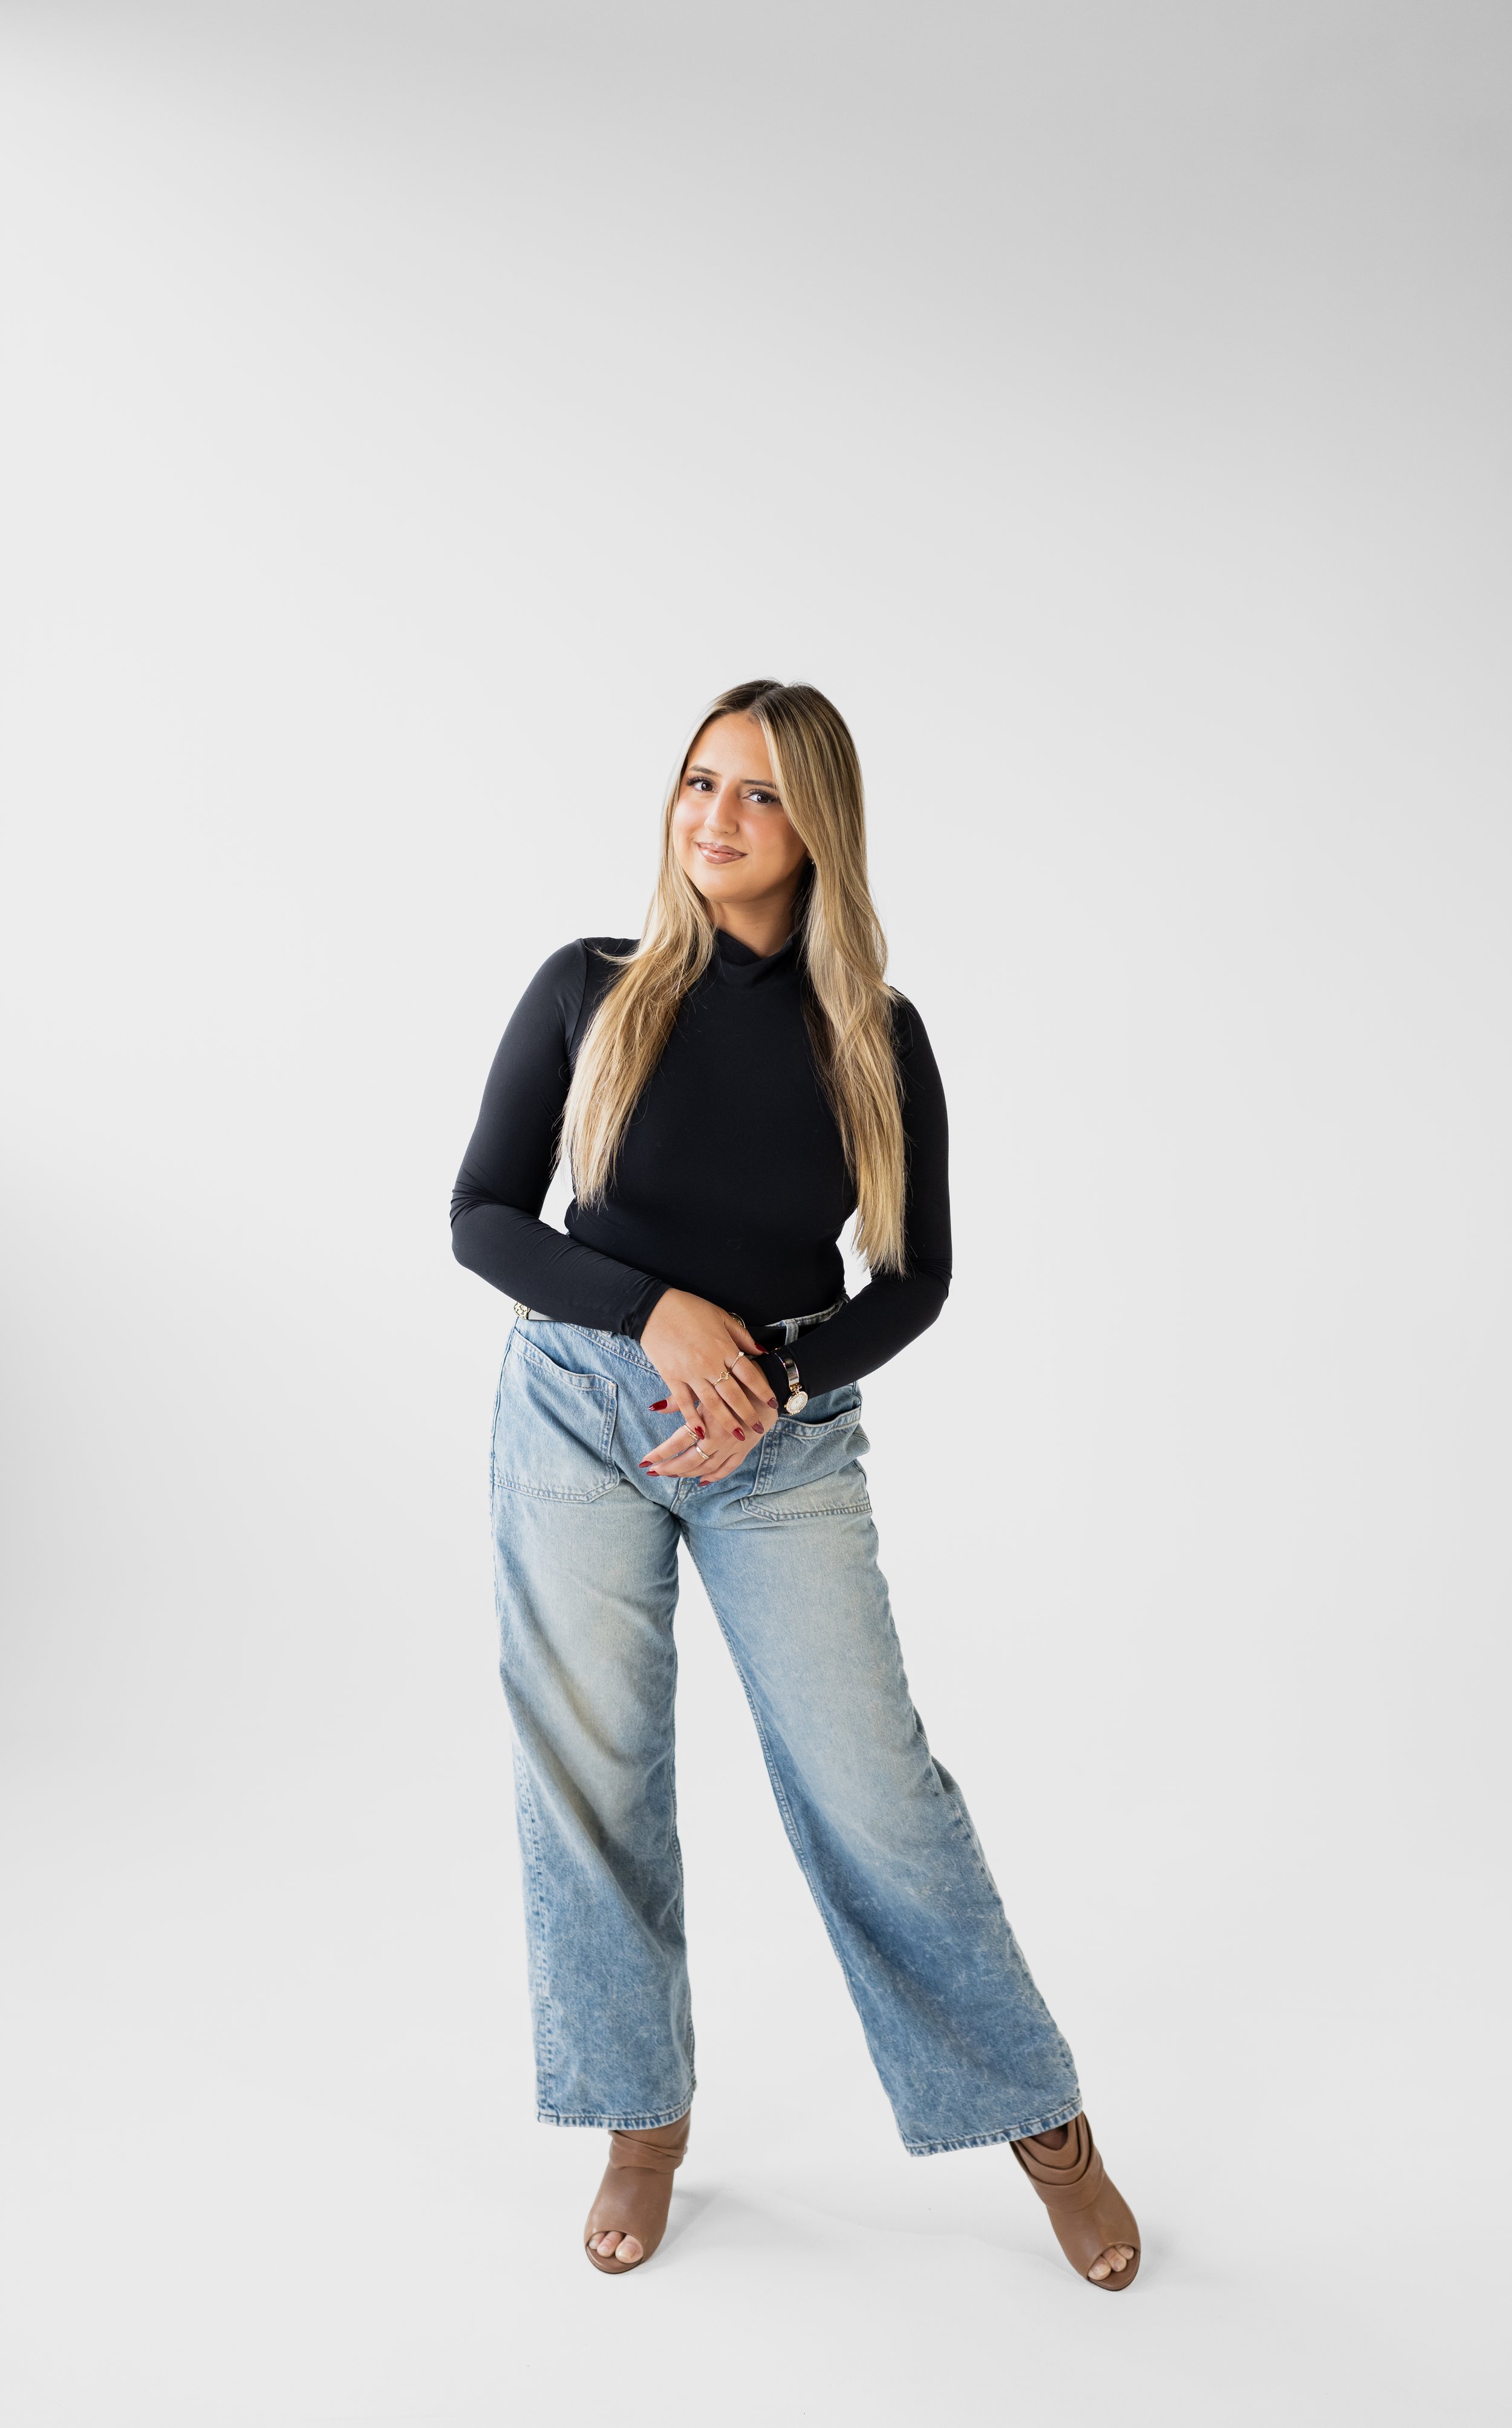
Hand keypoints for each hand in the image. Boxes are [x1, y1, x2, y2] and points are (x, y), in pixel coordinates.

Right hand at [638, 1289, 779, 1484]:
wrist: (654, 1308)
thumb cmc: (689, 1308)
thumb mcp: (721, 1316)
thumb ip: (741, 1336)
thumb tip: (761, 1351)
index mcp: (724, 1347)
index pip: (749, 1374)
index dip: (762, 1390)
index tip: (772, 1403)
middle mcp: (710, 1363)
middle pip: (733, 1394)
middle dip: (748, 1412)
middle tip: (759, 1427)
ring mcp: (690, 1373)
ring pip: (712, 1403)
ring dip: (726, 1421)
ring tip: (738, 1436)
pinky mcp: (672, 1377)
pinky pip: (684, 1402)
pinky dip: (692, 1418)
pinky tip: (701, 1432)